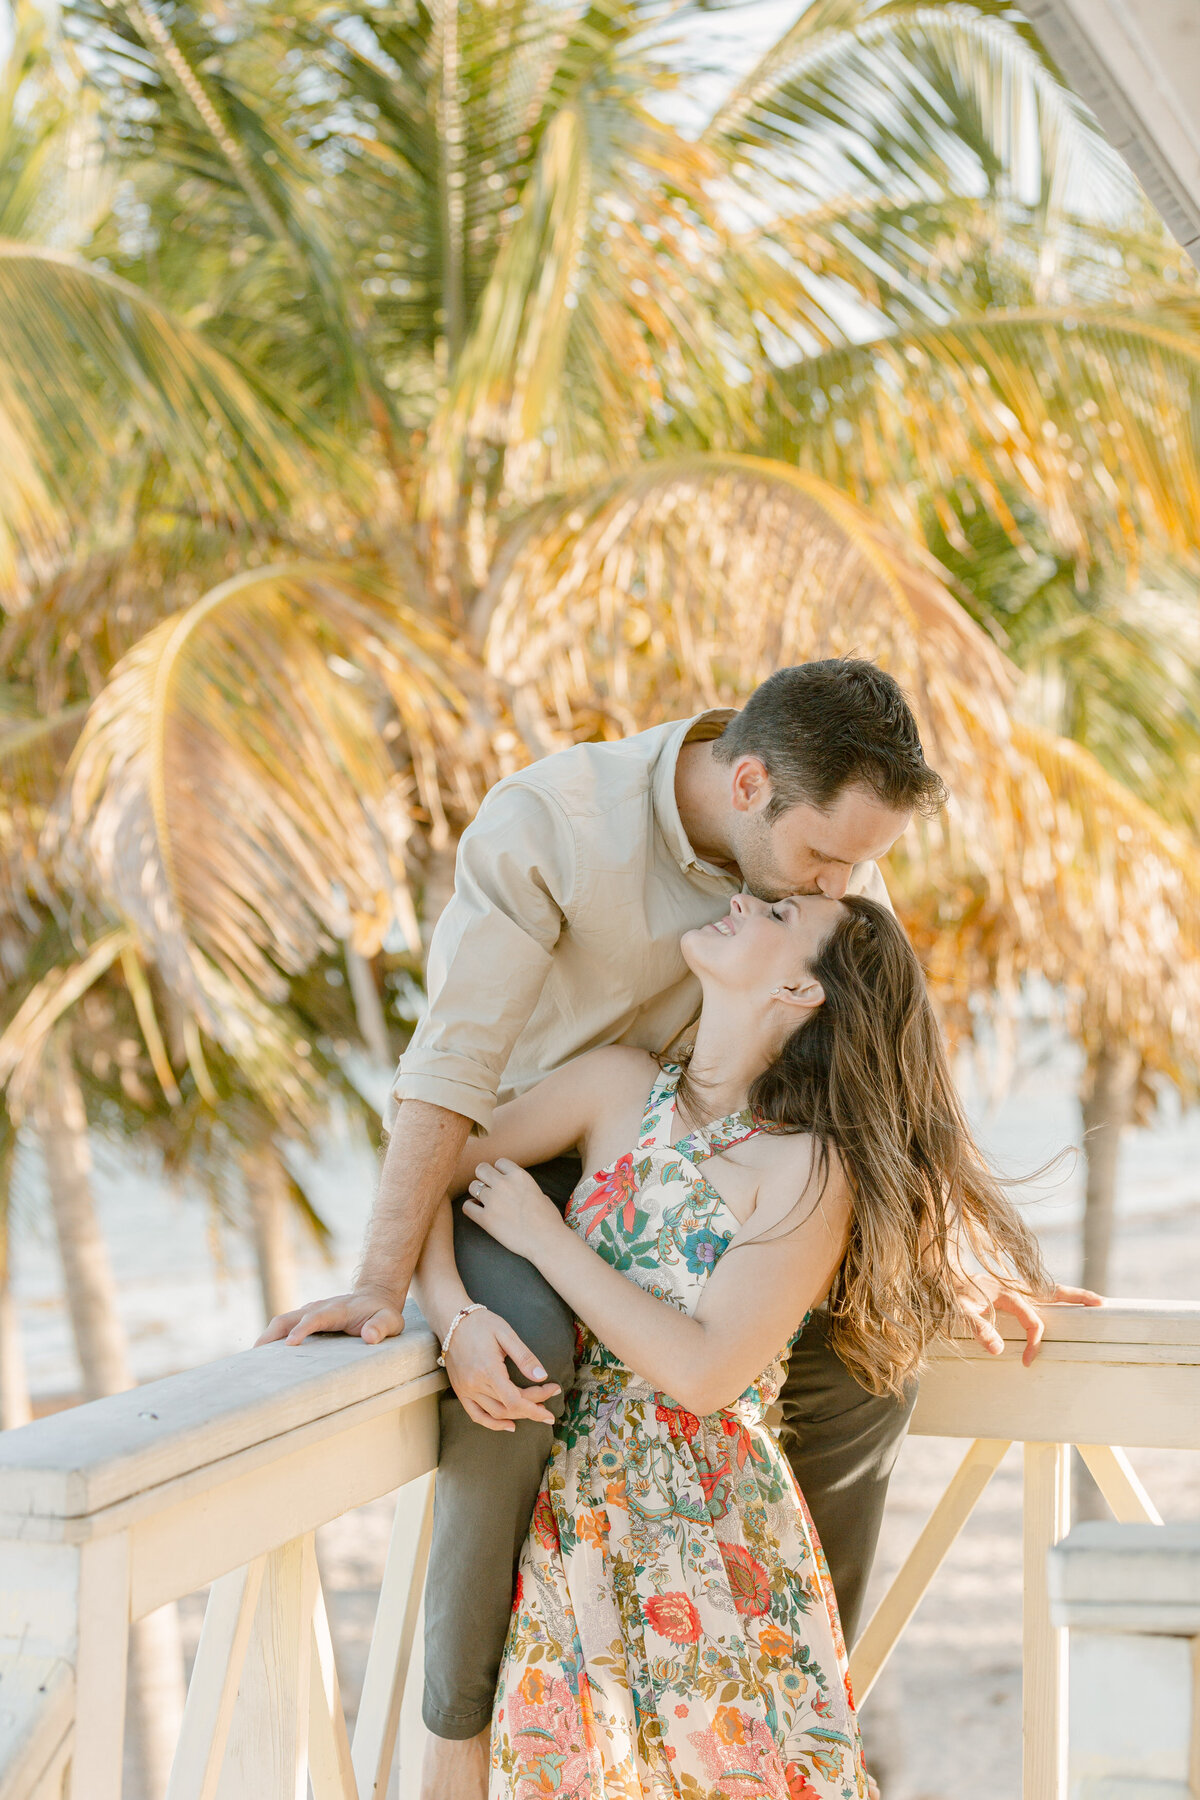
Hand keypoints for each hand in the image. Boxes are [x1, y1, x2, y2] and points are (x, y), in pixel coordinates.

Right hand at [255, 1286, 405, 1347]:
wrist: (375, 1297)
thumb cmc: (383, 1313)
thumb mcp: (391, 1321)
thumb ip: (382, 1327)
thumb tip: (369, 1337)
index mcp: (337, 1309)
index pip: (315, 1317)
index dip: (302, 1329)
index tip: (289, 1344)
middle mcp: (319, 1308)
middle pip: (289, 1317)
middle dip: (272, 1335)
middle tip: (256, 1357)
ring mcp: (310, 1312)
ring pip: (282, 1321)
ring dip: (266, 1338)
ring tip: (252, 1362)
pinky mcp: (305, 1319)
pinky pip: (284, 1327)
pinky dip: (271, 1340)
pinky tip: (262, 1359)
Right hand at [443, 1307, 561, 1432]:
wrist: (452, 1320)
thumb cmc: (481, 1324)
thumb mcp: (506, 1333)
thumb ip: (524, 1357)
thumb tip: (542, 1376)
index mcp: (488, 1370)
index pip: (516, 1399)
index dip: (538, 1400)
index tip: (555, 1391)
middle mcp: (475, 1384)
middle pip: (509, 1407)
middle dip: (533, 1405)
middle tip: (550, 1399)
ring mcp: (466, 1390)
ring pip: (496, 1414)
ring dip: (518, 1415)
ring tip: (535, 1409)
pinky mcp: (460, 1391)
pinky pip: (476, 1415)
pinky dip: (493, 1424)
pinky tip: (509, 1424)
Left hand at [461, 1158, 564, 1260]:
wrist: (547, 1240)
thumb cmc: (549, 1220)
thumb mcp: (541, 1194)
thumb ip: (526, 1189)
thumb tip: (520, 1192)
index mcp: (519, 1176)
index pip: (499, 1162)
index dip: (499, 1172)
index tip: (502, 1180)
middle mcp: (503, 1184)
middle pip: (481, 1169)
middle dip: (484, 1177)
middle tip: (488, 1188)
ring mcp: (493, 1201)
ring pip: (472, 1186)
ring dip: (477, 1193)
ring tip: (484, 1202)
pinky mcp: (485, 1219)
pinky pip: (467, 1207)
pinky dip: (470, 1208)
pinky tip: (477, 1211)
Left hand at [954, 1271, 1102, 1366]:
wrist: (939, 1277)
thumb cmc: (949, 1296)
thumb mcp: (959, 1313)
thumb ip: (978, 1328)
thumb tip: (998, 1349)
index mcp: (1006, 1292)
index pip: (1032, 1320)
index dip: (1035, 1342)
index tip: (1028, 1362)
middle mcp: (1014, 1287)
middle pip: (1053, 1291)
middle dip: (1077, 1298)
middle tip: (1101, 1303)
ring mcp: (1013, 1287)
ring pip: (1048, 1290)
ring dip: (1070, 1295)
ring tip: (1093, 1301)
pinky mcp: (1009, 1290)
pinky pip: (1037, 1293)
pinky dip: (1054, 1297)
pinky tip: (1060, 1305)